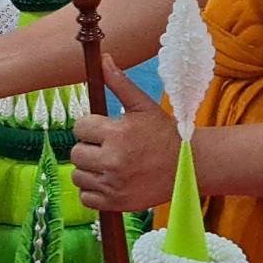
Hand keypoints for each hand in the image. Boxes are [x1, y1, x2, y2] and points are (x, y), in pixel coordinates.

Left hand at [70, 61, 179, 211]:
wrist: (186, 168)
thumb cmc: (164, 134)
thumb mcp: (143, 105)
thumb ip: (119, 82)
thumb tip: (103, 58)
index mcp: (117, 133)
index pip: (80, 127)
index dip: (91, 126)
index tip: (105, 129)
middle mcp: (113, 160)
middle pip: (76, 152)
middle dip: (89, 147)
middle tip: (108, 147)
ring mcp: (113, 185)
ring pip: (78, 175)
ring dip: (89, 169)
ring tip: (108, 163)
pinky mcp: (115, 203)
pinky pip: (86, 197)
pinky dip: (93, 191)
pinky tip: (109, 180)